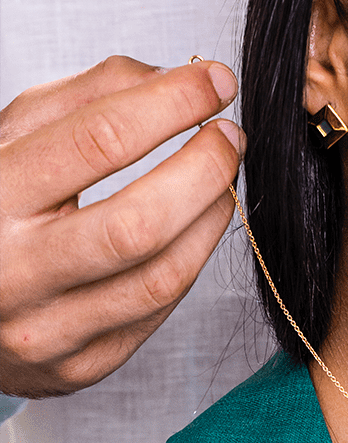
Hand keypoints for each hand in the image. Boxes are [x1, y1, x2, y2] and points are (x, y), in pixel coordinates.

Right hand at [0, 56, 243, 398]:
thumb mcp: (11, 137)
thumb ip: (85, 97)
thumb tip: (177, 77)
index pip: (99, 141)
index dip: (172, 103)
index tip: (215, 81)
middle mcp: (12, 273)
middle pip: (140, 223)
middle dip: (205, 169)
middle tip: (231, 134)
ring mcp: (47, 330)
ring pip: (162, 276)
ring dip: (213, 216)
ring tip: (225, 177)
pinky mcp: (82, 365)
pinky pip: (159, 312)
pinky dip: (193, 259)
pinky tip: (199, 225)